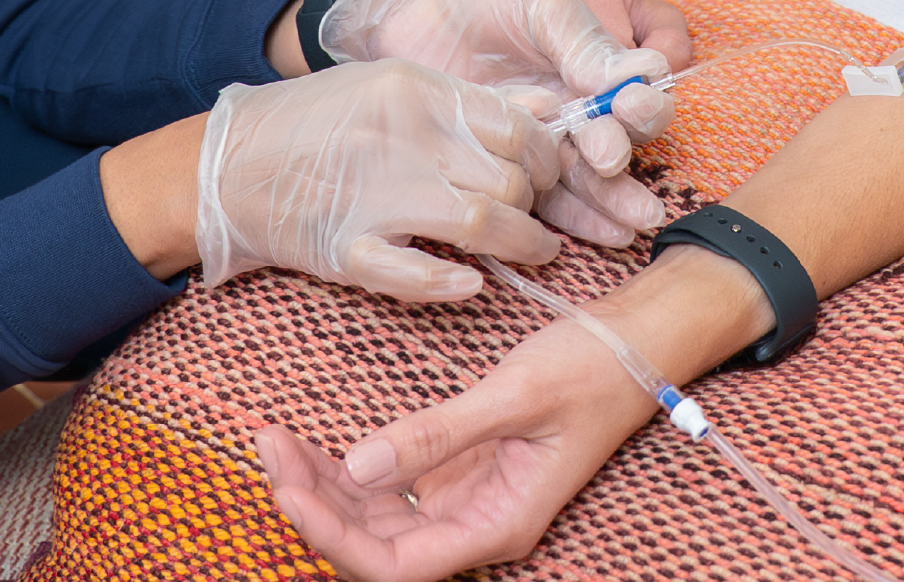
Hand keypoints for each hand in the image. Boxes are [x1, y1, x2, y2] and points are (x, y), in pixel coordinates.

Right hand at [195, 59, 561, 301]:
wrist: (229, 162)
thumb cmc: (317, 122)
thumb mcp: (389, 86)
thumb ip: (460, 102)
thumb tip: (544, 114)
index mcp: (414, 91)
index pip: (515, 125)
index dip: (549, 157)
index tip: (551, 175)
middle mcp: (400, 139)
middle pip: (507, 178)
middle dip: (539, 206)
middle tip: (541, 217)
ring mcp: (372, 195)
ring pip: (479, 222)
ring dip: (521, 245)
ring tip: (537, 252)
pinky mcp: (345, 247)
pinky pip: (413, 273)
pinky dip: (451, 282)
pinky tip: (472, 284)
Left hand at [256, 314, 650, 581]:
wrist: (635, 344)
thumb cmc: (591, 370)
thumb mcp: (515, 396)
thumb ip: (438, 435)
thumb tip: (360, 466)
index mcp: (498, 526)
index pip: (397, 565)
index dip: (335, 537)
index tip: (288, 489)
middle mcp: (477, 525)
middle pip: (377, 547)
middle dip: (316, 506)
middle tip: (268, 448)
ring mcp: (466, 501)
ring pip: (378, 519)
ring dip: (325, 488)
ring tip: (275, 442)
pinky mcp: (460, 472)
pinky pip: (392, 487)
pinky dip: (350, 469)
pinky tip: (313, 446)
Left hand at [321, 0, 673, 237]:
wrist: (413, 0)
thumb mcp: (543, 5)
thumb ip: (585, 42)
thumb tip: (639, 75)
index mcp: (593, 69)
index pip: (634, 97)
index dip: (642, 106)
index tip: (631, 104)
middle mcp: (574, 110)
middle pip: (614, 146)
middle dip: (624, 163)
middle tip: (611, 161)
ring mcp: (539, 141)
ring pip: (583, 180)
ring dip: (608, 202)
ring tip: (628, 227)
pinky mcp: (501, 164)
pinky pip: (541, 196)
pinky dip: (569, 217)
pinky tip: (594, 236)